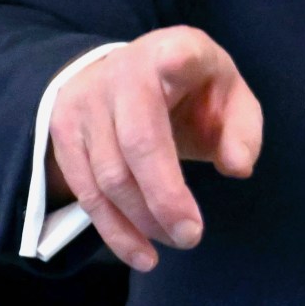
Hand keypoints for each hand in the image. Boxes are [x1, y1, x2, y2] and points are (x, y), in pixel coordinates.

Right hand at [47, 26, 262, 270]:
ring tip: (174, 241)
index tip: (179, 62)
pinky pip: (86, 192)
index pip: (175, 56)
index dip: (176, 61)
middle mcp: (121, 72)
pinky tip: (141, 252)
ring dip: (142, 221)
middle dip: (163, 199)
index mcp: (172, 53)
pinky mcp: (63, 132)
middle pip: (137, 144)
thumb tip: (237, 167)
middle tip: (191, 237)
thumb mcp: (229, 96)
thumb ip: (242, 130)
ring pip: (108, 177)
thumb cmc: (191, 90)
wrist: (129, 73)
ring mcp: (84, 103)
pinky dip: (115, 230)